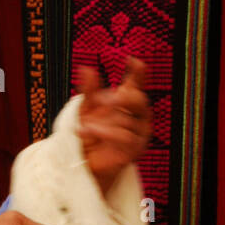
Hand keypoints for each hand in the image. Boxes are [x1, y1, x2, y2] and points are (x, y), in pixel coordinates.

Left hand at [77, 57, 151, 195]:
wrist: (84, 163)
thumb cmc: (88, 135)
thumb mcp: (86, 110)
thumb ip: (89, 91)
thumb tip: (86, 68)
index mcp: (128, 102)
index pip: (138, 84)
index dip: (138, 72)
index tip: (131, 60)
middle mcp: (139, 116)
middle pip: (138, 99)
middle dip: (119, 98)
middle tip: (99, 100)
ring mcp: (140, 133)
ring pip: (126, 120)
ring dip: (101, 123)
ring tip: (84, 126)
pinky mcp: (136, 149)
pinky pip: (125, 136)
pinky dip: (105, 133)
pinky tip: (88, 131)